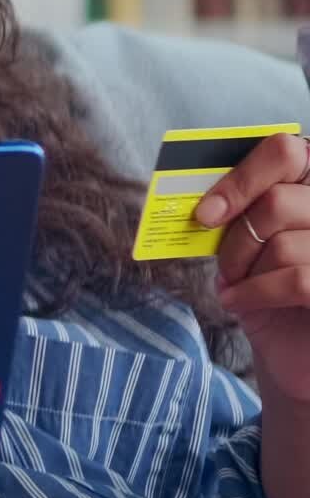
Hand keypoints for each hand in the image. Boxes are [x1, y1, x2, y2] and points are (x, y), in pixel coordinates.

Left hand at [195, 132, 309, 397]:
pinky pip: (295, 280)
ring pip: (280, 245)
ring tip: (235, 285)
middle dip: (236, 238)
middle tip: (225, 264)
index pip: (284, 151)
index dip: (241, 179)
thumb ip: (240, 210)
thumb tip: (202, 202)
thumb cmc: (270, 286)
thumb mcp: (252, 240)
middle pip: (275, 201)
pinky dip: (254, 293)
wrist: (292, 346)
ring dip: (243, 269)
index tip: (206, 213)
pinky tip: (236, 301)